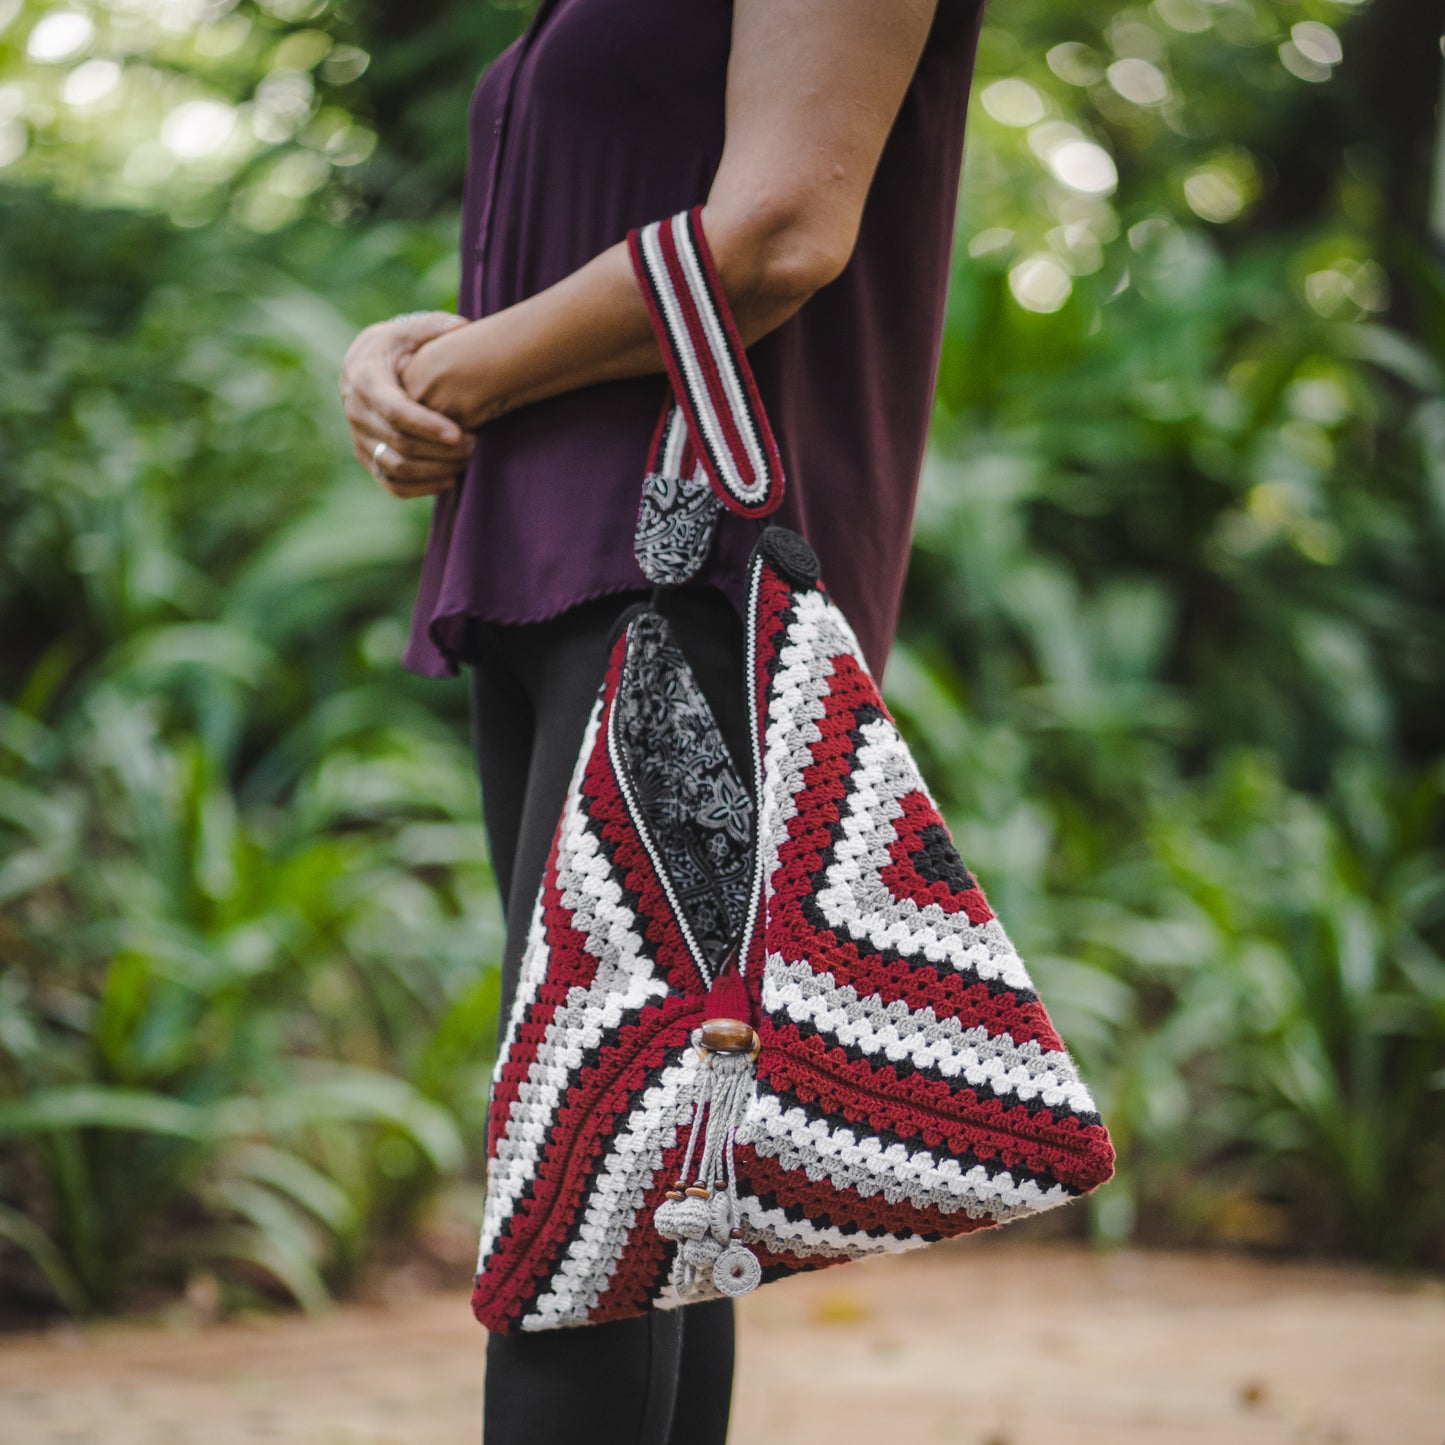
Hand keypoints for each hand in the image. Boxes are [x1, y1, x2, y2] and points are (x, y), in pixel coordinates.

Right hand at [339, 312, 475, 497]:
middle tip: (476, 446)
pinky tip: (452, 480)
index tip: (460, 433)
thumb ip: (434, 327)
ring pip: (397, 468)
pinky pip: (392, 484)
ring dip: (436, 470)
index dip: (427, 426)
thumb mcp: (410, 329)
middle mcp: (356, 412)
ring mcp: (360, 439)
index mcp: (365, 379)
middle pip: (399, 443)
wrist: (366, 366)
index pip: (395, 411)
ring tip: (468, 462)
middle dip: (441, 450)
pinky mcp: (368, 458)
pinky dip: (422, 488)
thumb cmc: (397, 346)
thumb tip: (462, 326)